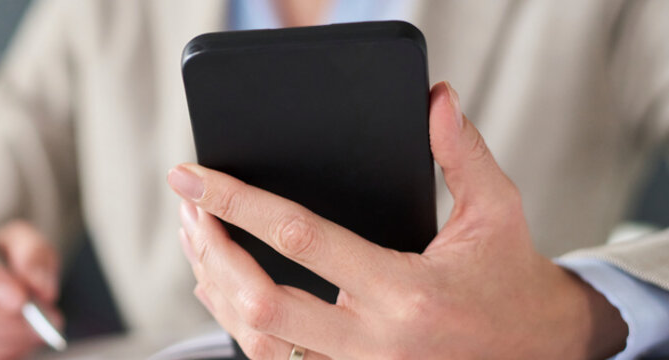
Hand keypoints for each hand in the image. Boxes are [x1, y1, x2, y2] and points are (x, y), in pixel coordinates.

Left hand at [167, 82, 627, 358]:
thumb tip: (435, 100)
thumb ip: (462, 154)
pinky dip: (237, 322)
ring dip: (217, 287)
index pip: (301, 239)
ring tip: (195, 236)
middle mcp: (375, 343)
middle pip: (262, 302)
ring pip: (258, 341)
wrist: (536, 354)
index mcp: (406, 293)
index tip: (193, 178)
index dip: (238, 203)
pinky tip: (220, 284)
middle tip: (188, 207)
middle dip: (213, 250)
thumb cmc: (509, 281)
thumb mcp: (497, 212)